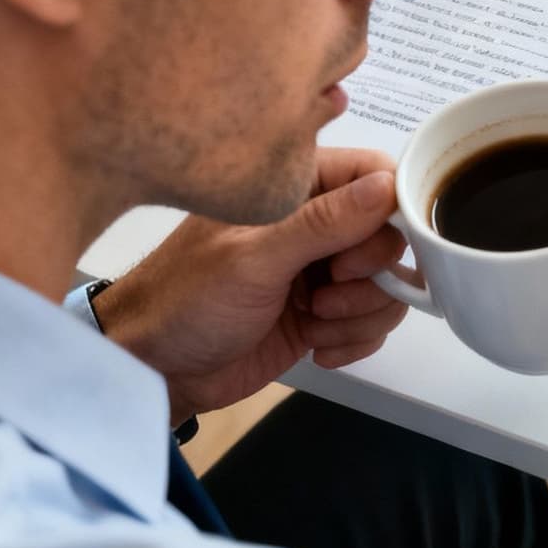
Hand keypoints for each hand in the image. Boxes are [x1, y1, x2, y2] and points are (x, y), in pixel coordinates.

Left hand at [95, 147, 411, 422]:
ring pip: (389, 286)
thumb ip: (323, 223)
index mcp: (298, 188)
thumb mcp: (253, 260)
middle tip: (321, 295)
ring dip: (359, 315)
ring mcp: (324, 270)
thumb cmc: (185, 302)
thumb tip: (387, 185)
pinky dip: (353, 341)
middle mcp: (318, 224)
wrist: (155, 369)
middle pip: (392, 239)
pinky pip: (374, 321)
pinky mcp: (326, 313)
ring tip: (311, 325)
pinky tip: (314, 348)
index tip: (354, 256)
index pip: (379, 178)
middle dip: (367, 279)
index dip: (387, 217)